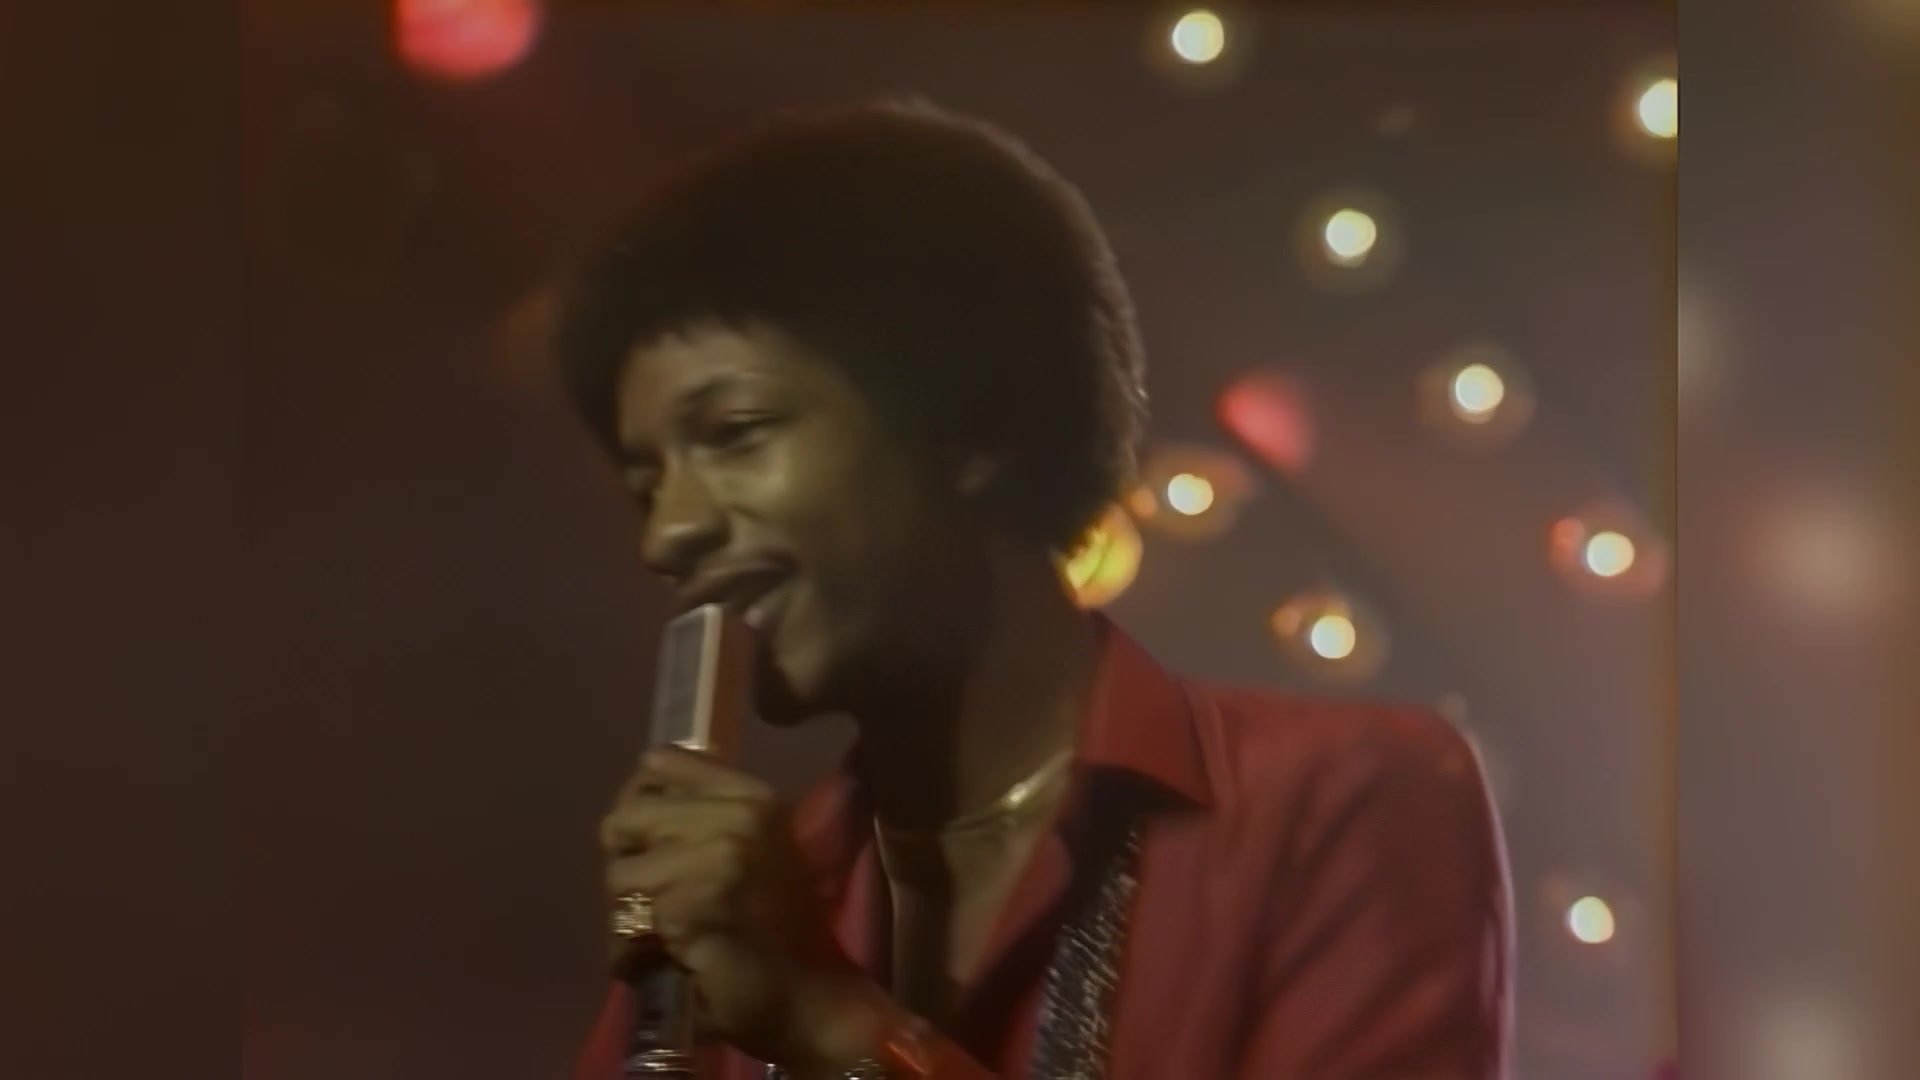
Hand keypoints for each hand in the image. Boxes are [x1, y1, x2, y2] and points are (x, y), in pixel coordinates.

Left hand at [598, 748, 885, 1071]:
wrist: (810, 998)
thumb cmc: (778, 929)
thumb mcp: (752, 848)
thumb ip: (702, 818)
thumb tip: (633, 800)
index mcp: (752, 795)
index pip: (657, 764)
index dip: (637, 802)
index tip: (647, 840)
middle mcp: (737, 816)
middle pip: (626, 819)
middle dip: (629, 865)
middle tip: (658, 902)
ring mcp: (716, 859)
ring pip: (619, 874)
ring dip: (628, 915)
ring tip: (663, 939)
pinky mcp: (691, 907)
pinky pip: (625, 922)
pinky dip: (631, 951)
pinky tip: (664, 961)